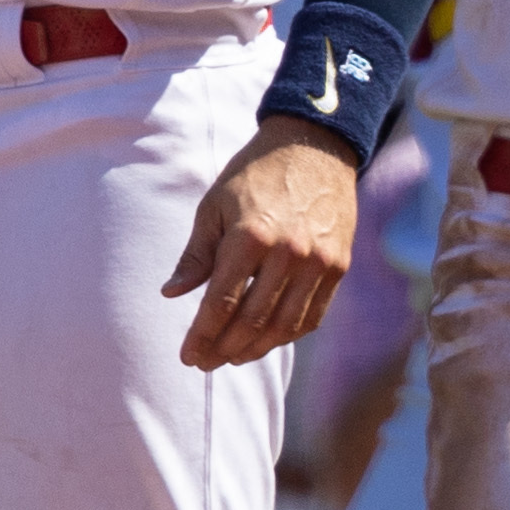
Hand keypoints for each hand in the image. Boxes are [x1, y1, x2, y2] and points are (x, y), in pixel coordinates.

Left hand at [163, 123, 358, 368]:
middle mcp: (288, 253)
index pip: (221, 302)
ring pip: (285, 326)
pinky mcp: (338, 265)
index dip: (202, 335)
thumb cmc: (255, 176)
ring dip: (256, 350)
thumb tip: (171, 293)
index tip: (188, 356)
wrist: (314, 146)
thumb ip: (196, 254)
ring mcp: (318, 262)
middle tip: (206, 363)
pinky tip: (268, 340)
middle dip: (224, 350)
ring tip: (233, 358)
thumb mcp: (215, 206)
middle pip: (253, 321)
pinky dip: (289, 335)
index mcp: (250, 236)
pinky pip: (313, 315)